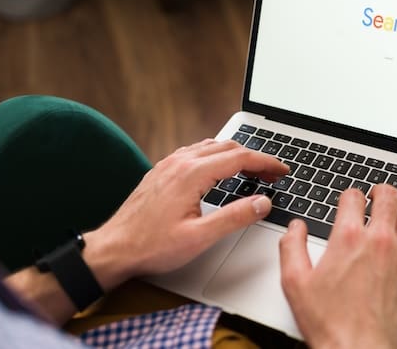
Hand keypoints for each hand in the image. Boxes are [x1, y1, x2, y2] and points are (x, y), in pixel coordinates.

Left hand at [84, 138, 288, 289]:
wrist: (113, 249)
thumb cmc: (151, 246)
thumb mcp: (199, 238)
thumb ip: (235, 217)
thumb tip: (263, 203)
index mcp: (192, 174)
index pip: (240, 158)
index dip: (266, 162)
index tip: (282, 170)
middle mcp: (180, 162)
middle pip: (228, 147)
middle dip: (255, 158)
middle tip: (273, 174)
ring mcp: (169, 164)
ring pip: (212, 147)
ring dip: (236, 155)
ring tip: (252, 172)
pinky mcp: (162, 170)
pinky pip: (196, 152)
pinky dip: (217, 157)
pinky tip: (221, 171)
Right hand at [279, 185, 396, 348]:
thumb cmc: (332, 325)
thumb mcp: (295, 284)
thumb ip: (292, 248)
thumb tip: (295, 228)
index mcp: (348, 238)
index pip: (353, 196)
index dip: (349, 196)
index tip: (350, 203)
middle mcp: (380, 240)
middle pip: (386, 195)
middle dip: (379, 191)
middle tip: (376, 197)